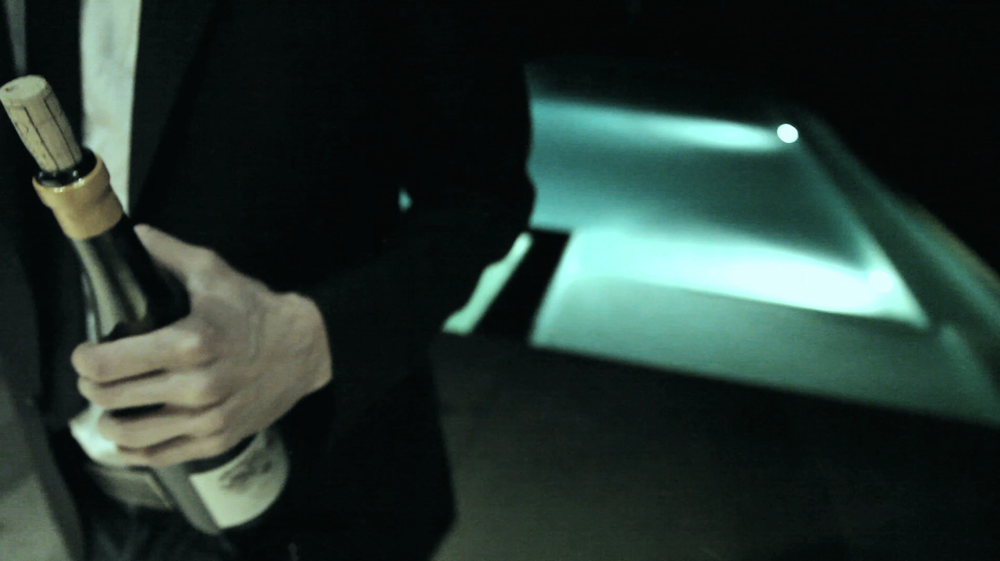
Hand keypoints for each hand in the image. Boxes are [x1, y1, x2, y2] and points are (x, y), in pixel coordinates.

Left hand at [71, 224, 332, 466]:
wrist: (306, 348)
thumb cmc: (255, 310)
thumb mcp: (213, 271)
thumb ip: (166, 253)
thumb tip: (132, 236)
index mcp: (190, 341)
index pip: (108, 363)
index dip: (85, 358)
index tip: (85, 353)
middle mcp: (197, 385)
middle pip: (111, 398)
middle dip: (92, 385)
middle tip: (95, 376)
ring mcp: (208, 418)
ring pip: (128, 434)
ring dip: (108, 420)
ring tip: (110, 407)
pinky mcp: (217, 439)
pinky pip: (158, 455)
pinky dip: (133, 449)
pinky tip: (129, 434)